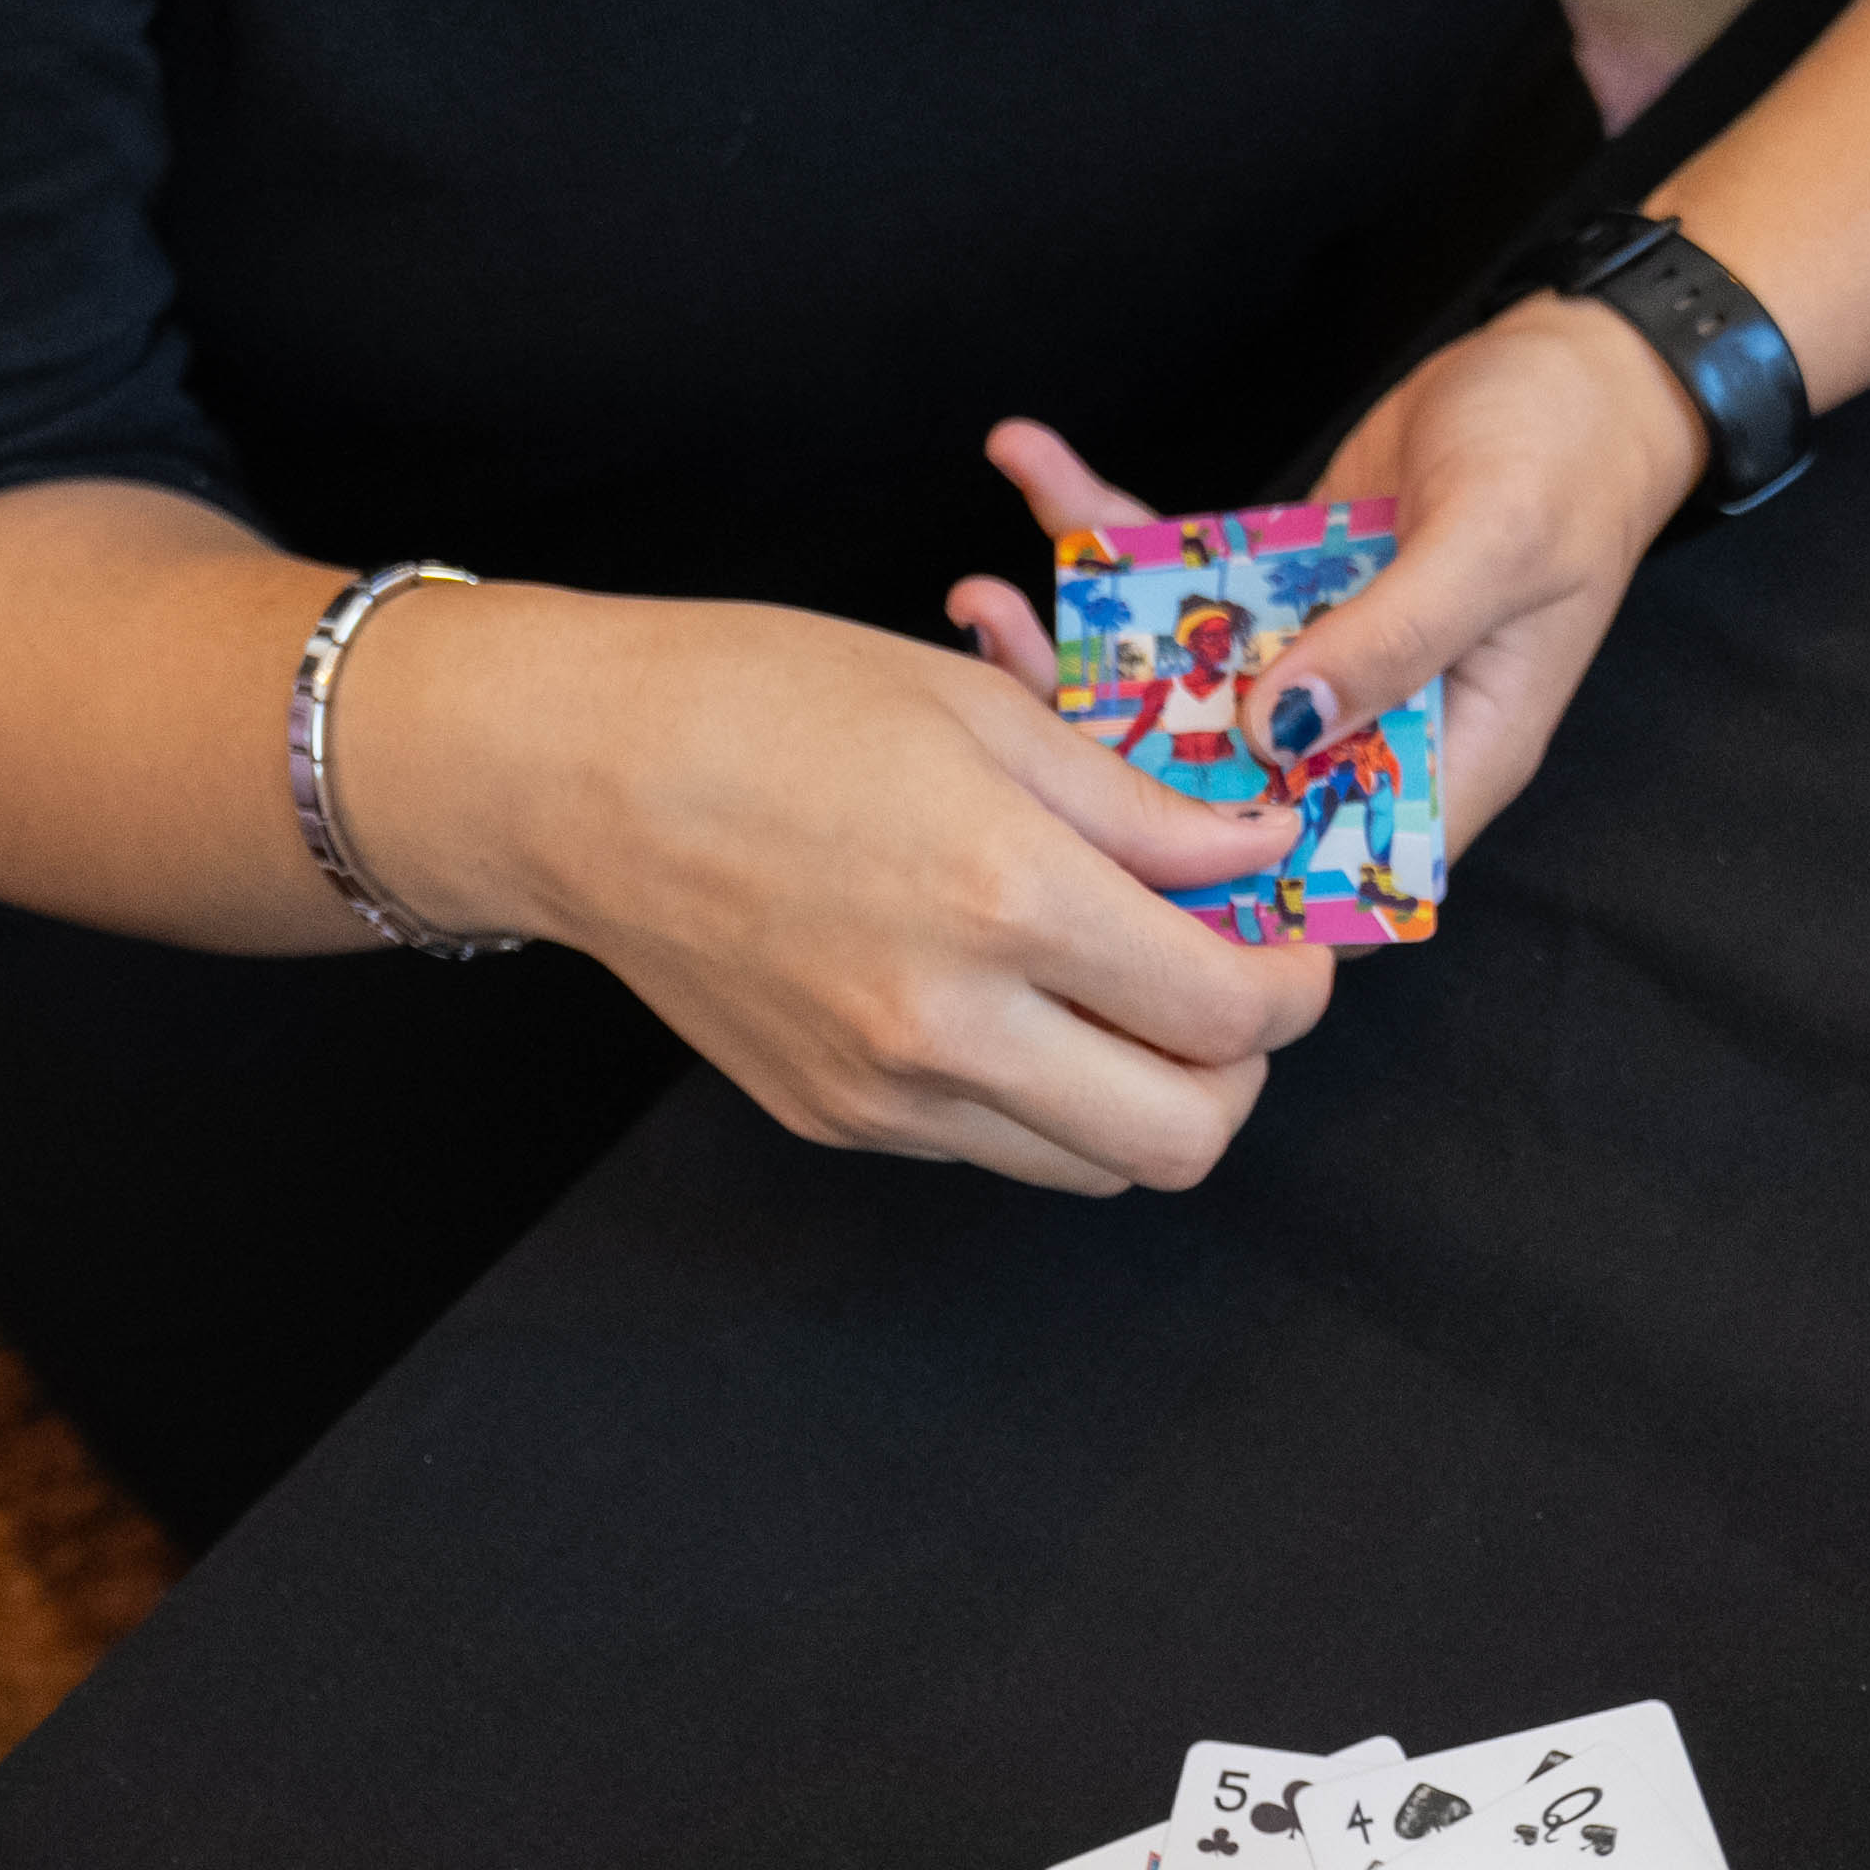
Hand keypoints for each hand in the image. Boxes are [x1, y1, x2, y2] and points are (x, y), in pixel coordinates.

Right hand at [341, 579, 1332, 1195]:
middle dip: (1237, 1074)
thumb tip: (1261, 860)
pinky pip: (994, 1146)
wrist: (576, 775)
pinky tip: (1013, 1000)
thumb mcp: (985, 713)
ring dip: (1143, 1096)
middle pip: (1184, 1140)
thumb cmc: (769, 703)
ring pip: (1094, 1167)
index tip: (1287, 945)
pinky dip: (1041, 1095)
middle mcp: (952, 1028)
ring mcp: (889, 1095)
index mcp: (1007, 900)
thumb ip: (1144, 811)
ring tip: (1120, 995)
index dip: (1293, 986)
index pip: (1229, 1013)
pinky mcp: (839, 1122)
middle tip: (1225, 991)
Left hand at [938, 302, 1705, 862]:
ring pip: (1174, 691)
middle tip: (1002, 684)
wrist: (1581, 367)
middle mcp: (1360, 737)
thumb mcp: (1495, 546)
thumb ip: (1393, 640)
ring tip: (981, 594)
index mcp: (1440, 770)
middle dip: (1095, 756)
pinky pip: (1178, 582)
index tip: (1097, 863)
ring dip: (1073, 647)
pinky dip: (1105, 529)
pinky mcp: (1276, 592)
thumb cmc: (1571, 464)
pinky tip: (1030, 463)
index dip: (1211, 894)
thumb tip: (1278, 726)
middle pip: (1212, 792)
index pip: (1315, 873)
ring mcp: (1309, 666)